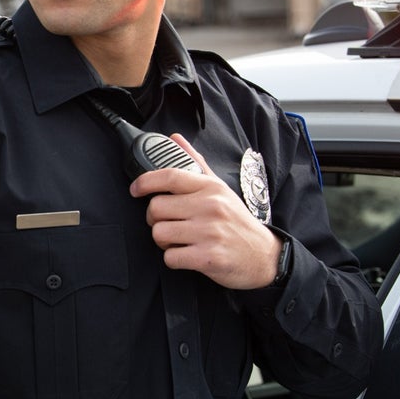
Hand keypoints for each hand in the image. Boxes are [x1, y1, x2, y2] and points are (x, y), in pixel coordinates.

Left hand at [128, 134, 282, 289]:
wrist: (263, 256)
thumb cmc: (236, 221)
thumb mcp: (219, 188)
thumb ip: (195, 163)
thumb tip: (175, 138)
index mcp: (211, 188)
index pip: (169, 176)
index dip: (145, 181)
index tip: (135, 189)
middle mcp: (210, 207)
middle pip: (156, 208)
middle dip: (155, 219)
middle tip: (168, 223)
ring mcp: (210, 232)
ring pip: (159, 233)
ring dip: (164, 241)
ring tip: (180, 240)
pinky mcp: (208, 257)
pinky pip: (170, 257)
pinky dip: (174, 259)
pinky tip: (188, 254)